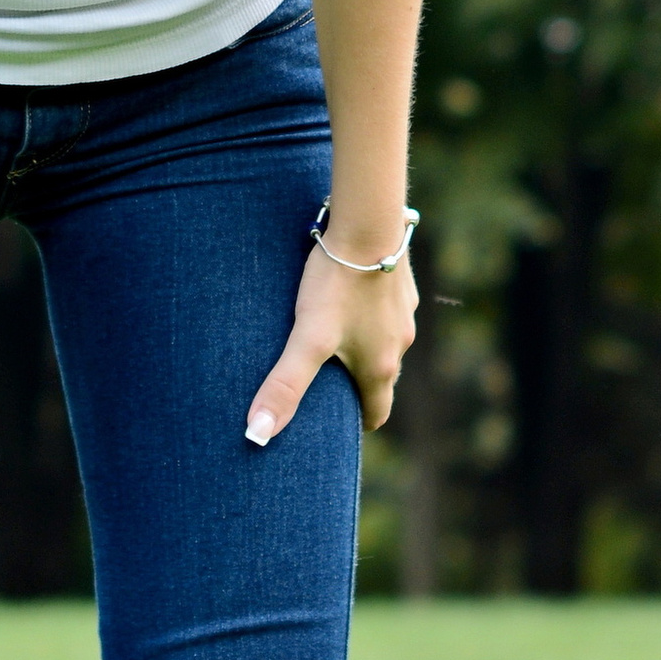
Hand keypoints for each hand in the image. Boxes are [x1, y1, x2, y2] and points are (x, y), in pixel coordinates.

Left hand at [246, 239, 415, 445]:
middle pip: (380, 377)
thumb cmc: (338, 284)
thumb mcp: (307, 338)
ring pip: (384, 341)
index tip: (338, 426)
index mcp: (381, 366)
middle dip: (356, 384)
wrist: (369, 224)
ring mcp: (404, 312)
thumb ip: (284, 385)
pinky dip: (368, 311)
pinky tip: (347, 296)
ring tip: (331, 337)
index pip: (377, 412)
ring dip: (363, 345)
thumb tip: (257, 435)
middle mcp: (400, 343)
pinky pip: (385, 308)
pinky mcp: (401, 283)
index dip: (357, 423)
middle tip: (326, 382)